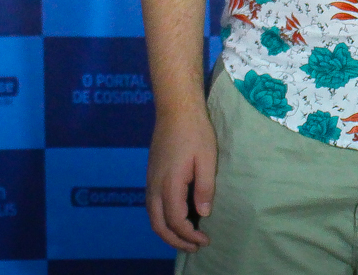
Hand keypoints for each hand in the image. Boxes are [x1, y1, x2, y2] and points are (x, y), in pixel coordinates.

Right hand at [147, 105, 217, 250]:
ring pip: (152, 217)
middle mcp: (155, 186)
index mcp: (170, 184)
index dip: (189, 235)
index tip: (205, 240)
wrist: (175, 110)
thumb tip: (203, 215)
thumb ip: (205, 188)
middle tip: (194, 247)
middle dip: (175, 240)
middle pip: (159, 225)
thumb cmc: (196, 132)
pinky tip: (176, 218)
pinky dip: (162, 219)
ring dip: (167, 232)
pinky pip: (152, 206)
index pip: (175, 220)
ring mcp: (150, 181)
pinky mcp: (151, 176)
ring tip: (186, 238)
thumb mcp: (207, 159)